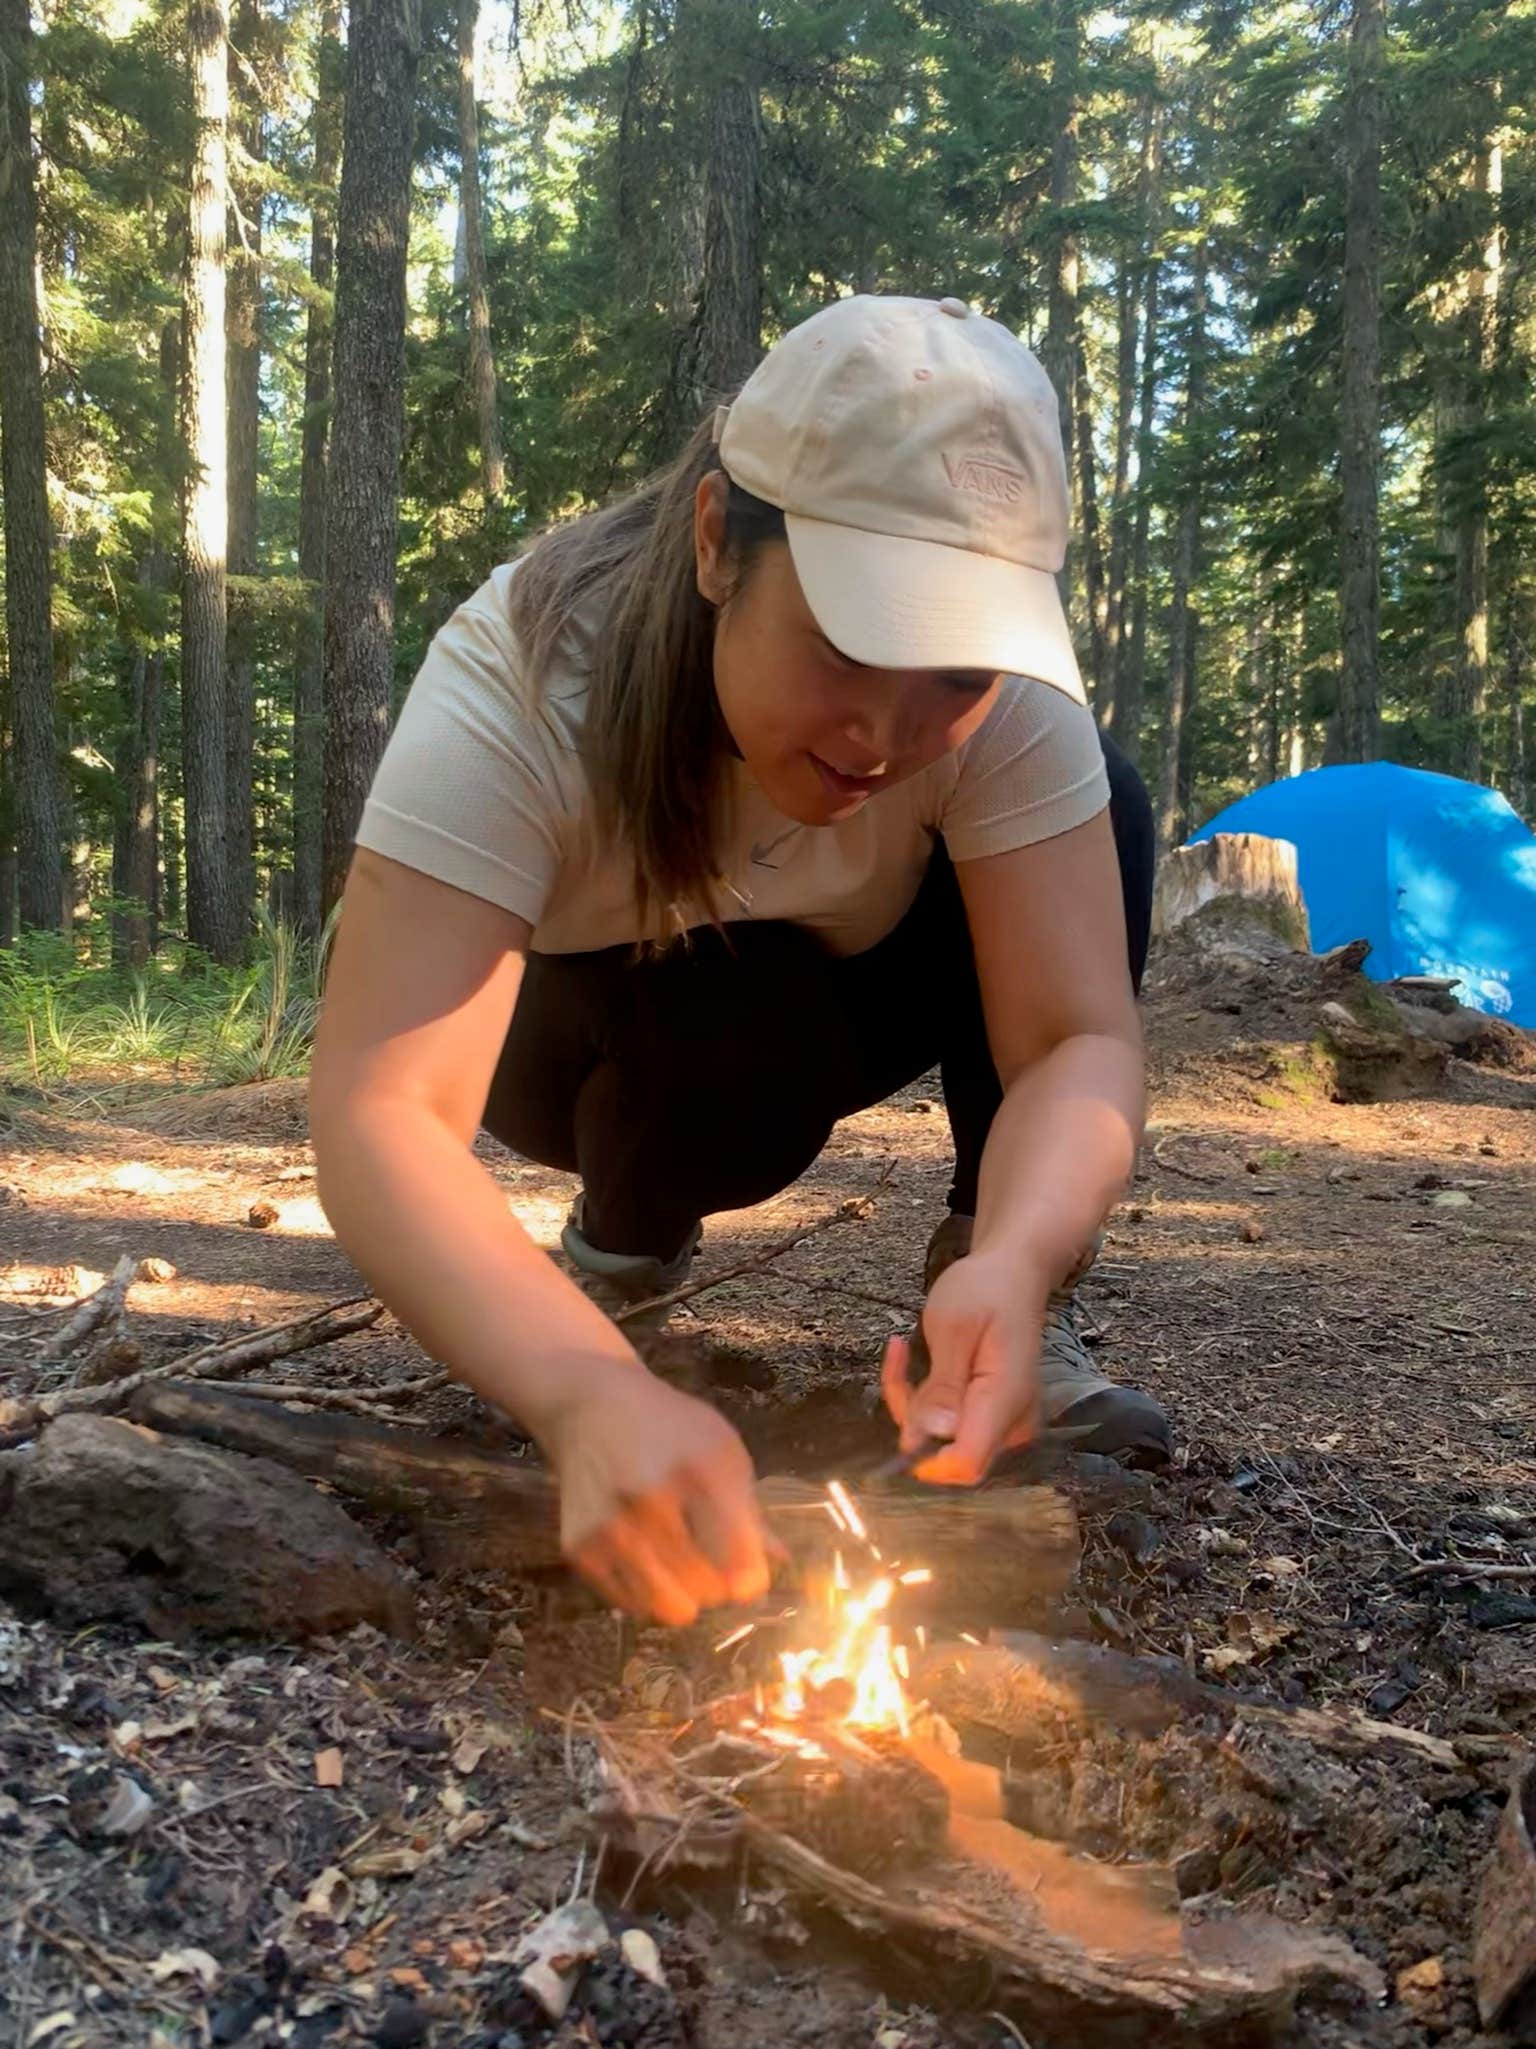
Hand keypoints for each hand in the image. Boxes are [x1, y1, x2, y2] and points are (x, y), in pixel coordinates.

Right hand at [537, 1361, 771, 1624]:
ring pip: (671, 1607)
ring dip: (684, 1595)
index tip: (748, 1574)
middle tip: (710, 1559)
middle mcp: (652, 1501)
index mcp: (700, 1472)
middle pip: (710, 1591)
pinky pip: (632, 1604)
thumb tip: (777, 1561)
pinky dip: (646, 1591)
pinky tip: (647, 1556)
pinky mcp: (580, 1548)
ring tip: (682, 1564)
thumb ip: (750, 1508)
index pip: (740, 1562)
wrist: (592, 1407)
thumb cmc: (670, 1428)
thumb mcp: (723, 1449)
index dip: (751, 1578)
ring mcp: (612, 1527)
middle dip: (719, 1584)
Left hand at [880, 1247, 1045, 1484]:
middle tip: (898, 1359)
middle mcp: (1010, 1423)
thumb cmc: (985, 1290)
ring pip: (941, 1441)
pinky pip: (947, 1426)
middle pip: (947, 1456)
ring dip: (912, 1403)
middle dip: (911, 1417)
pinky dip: (922, 1399)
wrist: (1013, 1274)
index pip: (965, 1463)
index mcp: (1005, 1401)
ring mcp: (1001, 1423)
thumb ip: (943, 1385)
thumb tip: (928, 1437)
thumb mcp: (954, 1326)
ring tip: (903, 1350)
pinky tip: (910, 1359)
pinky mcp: (989, 1416)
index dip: (924, 1455)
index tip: (903, 1406)